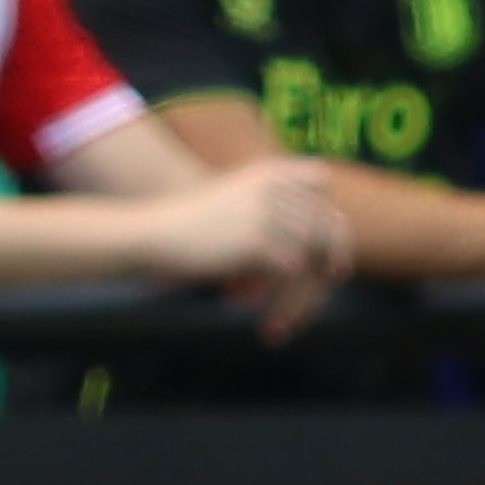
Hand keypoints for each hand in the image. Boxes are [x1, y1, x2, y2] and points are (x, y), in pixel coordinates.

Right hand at [165, 162, 352, 339]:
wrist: (151, 233)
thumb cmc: (184, 226)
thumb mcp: (229, 201)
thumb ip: (267, 210)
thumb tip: (302, 249)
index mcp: (266, 171)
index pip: (320, 183)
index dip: (328, 211)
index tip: (329, 239)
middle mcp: (271, 186)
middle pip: (323, 219)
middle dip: (333, 252)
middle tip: (334, 278)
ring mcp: (264, 211)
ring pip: (313, 248)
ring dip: (309, 281)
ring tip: (296, 307)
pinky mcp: (254, 240)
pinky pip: (292, 269)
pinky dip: (289, 295)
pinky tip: (273, 313)